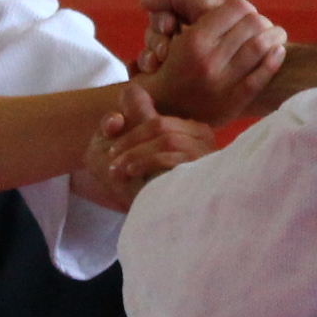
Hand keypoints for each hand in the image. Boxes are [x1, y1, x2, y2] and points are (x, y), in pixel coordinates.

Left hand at [73, 84, 214, 212]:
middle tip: (110, 156)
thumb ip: (137, 122)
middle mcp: (205, 139)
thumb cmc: (162, 192)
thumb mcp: (143, 154)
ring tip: (117, 168)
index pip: (158, 117)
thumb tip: (128, 90)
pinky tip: (130, 171)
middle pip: (160, 124)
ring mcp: (206, 154)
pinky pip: (170, 155)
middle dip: (129, 138)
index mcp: (194, 131)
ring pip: (165, 137)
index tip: (110, 130)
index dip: (130, 121)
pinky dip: (145, 161)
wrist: (184, 226)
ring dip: (134, 152)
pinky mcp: (203, 169)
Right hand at [140, 0, 285, 124]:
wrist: (160, 109)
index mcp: (194, 40)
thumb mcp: (170, 31)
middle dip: (262, 20)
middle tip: (264, 24)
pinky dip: (274, 61)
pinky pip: (260, 78)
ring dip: (275, 36)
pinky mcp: (231, 104)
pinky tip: (278, 52)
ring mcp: (221, 85)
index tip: (244, 12)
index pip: (235, 7)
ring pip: (260, 47)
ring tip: (278, 34)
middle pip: (252, 24)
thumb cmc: (168, 64)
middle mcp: (208, 61)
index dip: (243, 6)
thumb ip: (194, 3)